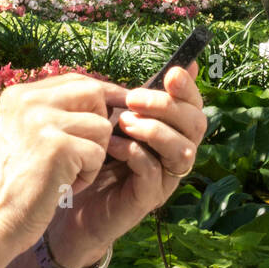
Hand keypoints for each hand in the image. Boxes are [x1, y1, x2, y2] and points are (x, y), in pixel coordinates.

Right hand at [0, 71, 131, 255]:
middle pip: (94, 93)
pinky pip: (98, 153)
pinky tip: (63, 187)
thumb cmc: (10, 185)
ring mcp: (42, 121)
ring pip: (101, 125)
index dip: (101, 95)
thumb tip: (105, 96)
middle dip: (101, 122)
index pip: (75, 79)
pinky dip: (88, 176)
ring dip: (93, 155)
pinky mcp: (58, 146)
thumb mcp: (24, 135)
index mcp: (18, 95)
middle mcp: (28, 100)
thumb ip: (53, 113)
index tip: (117, 111)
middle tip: (86, 153)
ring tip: (66, 175)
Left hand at [46, 62, 207, 267]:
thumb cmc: (96, 155)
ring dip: (154, 130)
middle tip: (134, 99)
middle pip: (196, 125)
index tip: (170, 74)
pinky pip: (153, 171)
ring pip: (182, 150)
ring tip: (123, 122)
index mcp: (173, 133)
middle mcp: (176, 156)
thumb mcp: (113, 120)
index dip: (189, 89)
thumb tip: (158, 66)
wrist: (71, 201)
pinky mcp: (147, 198)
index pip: (196, 108)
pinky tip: (112, 145)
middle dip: (168, 106)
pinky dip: (134, 153)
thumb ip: (136, 99)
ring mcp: (165, 179)